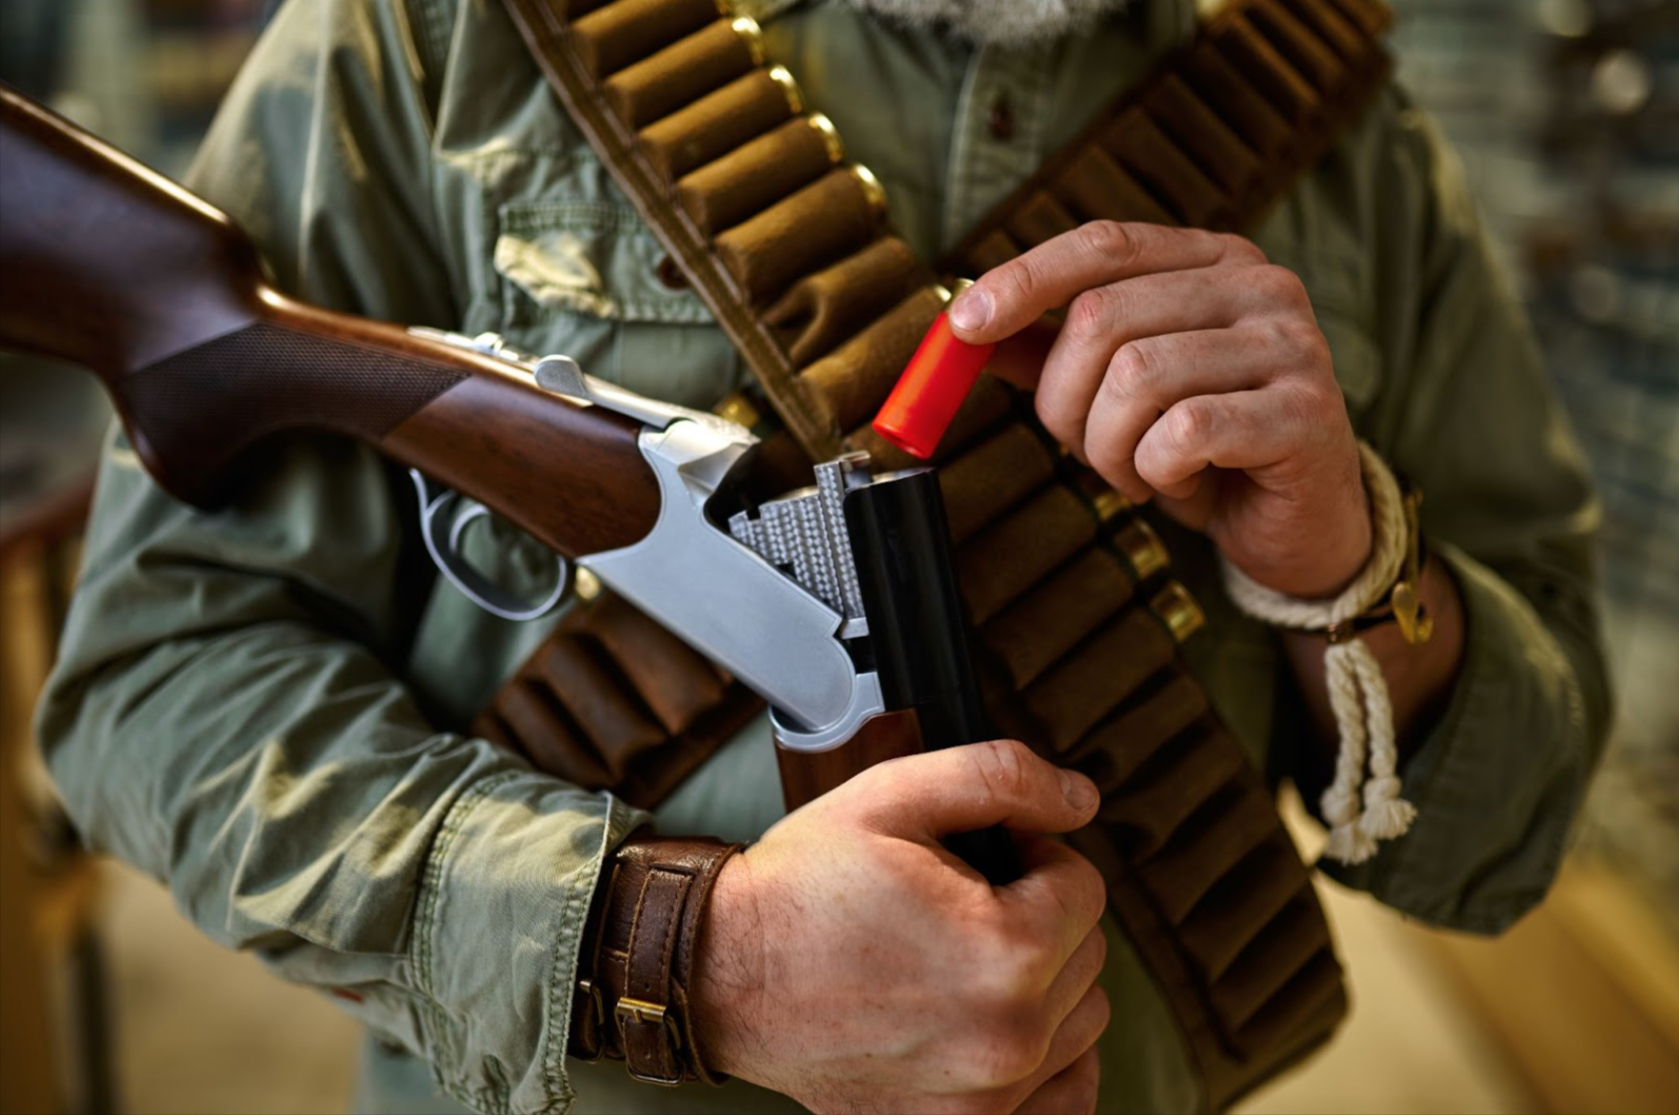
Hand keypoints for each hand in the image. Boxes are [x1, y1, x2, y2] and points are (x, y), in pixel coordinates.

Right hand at [691, 739, 1109, 1113]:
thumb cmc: (802, 888)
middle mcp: (1008, 1036)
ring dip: (1042, 981)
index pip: (1083, 886)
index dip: (1032, 854)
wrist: (723, 973)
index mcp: (1006, 951)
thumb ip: (1002, 777)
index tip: (979, 858)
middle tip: (958, 903)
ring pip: (1080, 1017)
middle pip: (1086, 952)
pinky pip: (1065, 1093)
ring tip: (960, 958)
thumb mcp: (893, 795)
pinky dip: (1045, 1056)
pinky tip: (991, 1020)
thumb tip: (1080, 797)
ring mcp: (988, 1096)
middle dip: (1037, 914)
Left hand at [951, 221, 1370, 598]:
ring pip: (1135, 377)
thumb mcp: (1121, 395)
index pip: (1103, 245)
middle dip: (1066, 401)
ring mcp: (1290, 344)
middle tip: (1089, 449)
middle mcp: (1259, 285)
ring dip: (1111, 447)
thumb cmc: (1208, 452)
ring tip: (1141, 471)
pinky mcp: (1303, 412)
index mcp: (1213, 261)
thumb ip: (1055, 352)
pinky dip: (1157, 472)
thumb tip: (968, 328)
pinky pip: (1182, 434)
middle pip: (1102, 316)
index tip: (963, 325)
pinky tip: (1183, 482)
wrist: (1301, 525)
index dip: (1025, 280)